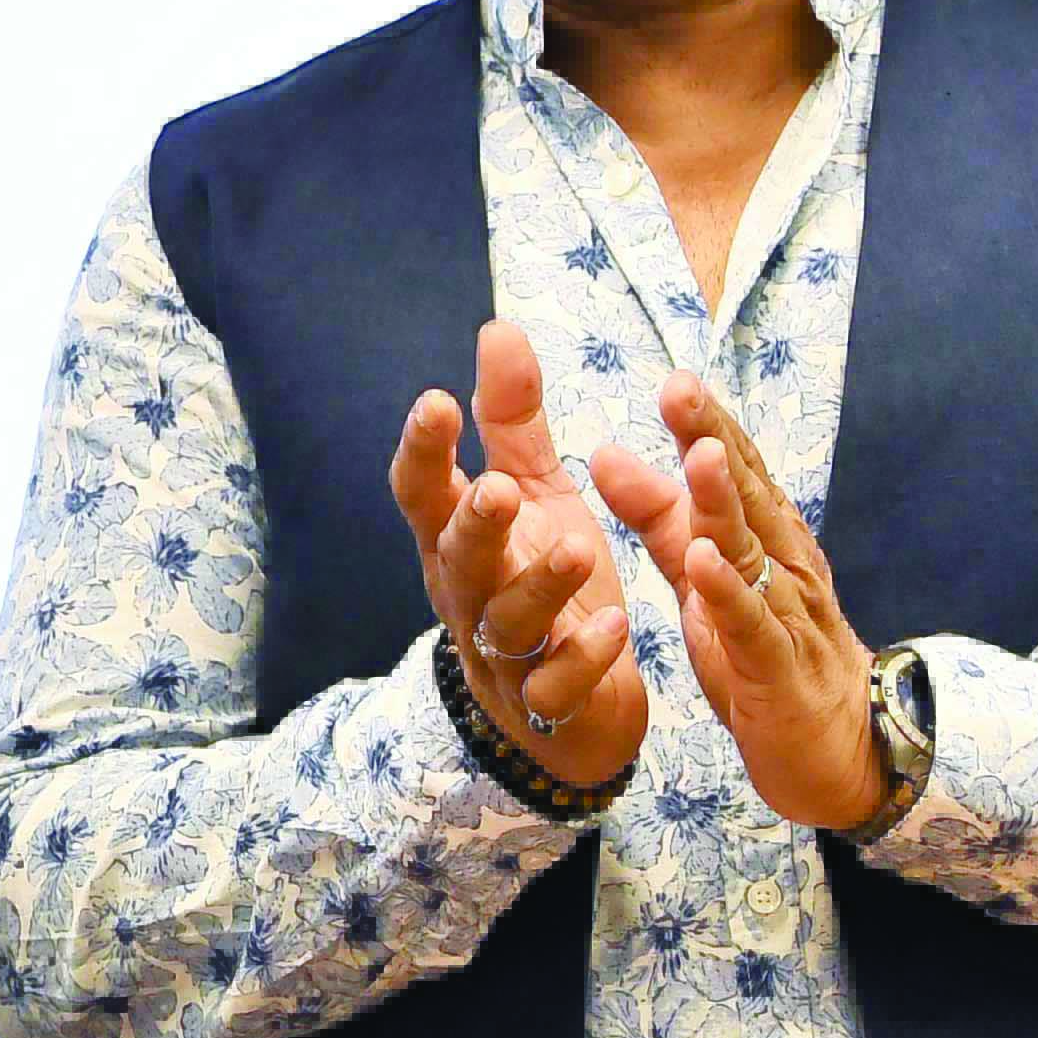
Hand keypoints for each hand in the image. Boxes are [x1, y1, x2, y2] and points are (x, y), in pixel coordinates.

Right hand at [389, 319, 644, 790]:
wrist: (569, 708)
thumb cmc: (545, 582)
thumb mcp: (535, 495)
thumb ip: (512, 420)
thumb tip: (498, 328)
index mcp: (460, 541)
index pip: (423, 496)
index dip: (422, 454)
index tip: (433, 402)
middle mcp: (471, 596)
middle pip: (458, 560)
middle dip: (474, 525)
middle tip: (497, 488)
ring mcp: (505, 655)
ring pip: (508, 622)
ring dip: (539, 586)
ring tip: (576, 548)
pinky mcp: (547, 703)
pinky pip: (557, 684)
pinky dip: (584, 657)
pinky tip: (615, 628)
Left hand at [592, 372, 888, 827]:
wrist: (840, 752)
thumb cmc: (767, 658)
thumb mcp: (705, 581)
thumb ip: (661, 519)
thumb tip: (606, 454)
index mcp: (765, 541)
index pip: (736, 471)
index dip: (706, 424)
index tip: (674, 378)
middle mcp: (783, 566)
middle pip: (748, 495)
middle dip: (715, 440)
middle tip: (681, 387)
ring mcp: (785, 616)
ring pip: (755, 551)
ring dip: (727, 503)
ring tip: (701, 454)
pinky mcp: (777, 671)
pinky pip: (752, 626)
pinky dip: (730, 593)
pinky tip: (704, 563)